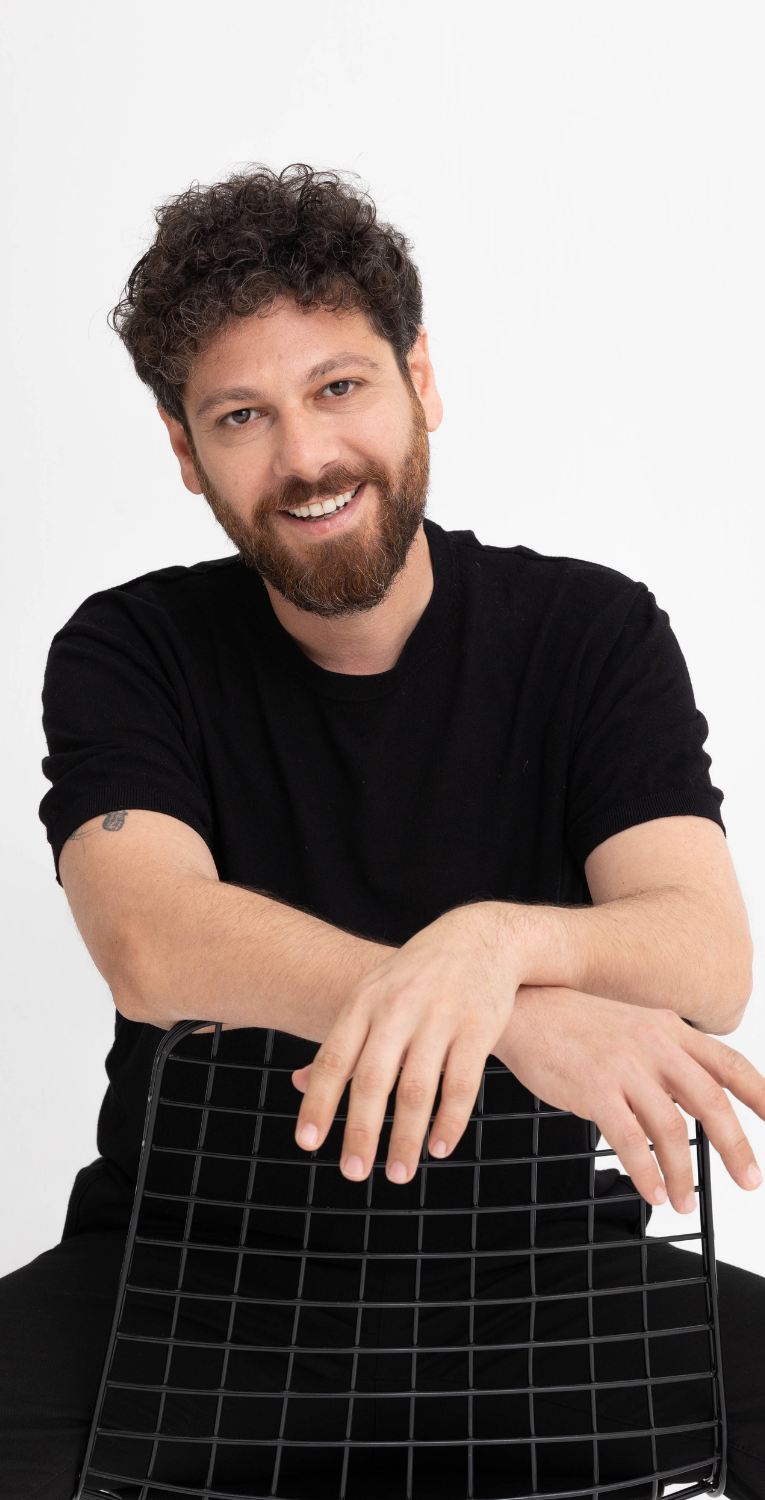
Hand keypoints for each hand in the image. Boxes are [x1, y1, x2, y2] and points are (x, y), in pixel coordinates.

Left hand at [292, 903, 520, 1182]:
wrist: (480, 938)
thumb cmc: (414, 976)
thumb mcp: (372, 995)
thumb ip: (342, 1041)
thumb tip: (299, 1084)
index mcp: (365, 1002)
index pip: (334, 1060)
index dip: (319, 1103)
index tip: (306, 1144)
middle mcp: (398, 1008)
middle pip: (373, 1080)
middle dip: (361, 1132)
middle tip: (352, 1174)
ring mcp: (439, 1016)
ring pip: (417, 1089)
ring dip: (405, 1138)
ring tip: (397, 1174)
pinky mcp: (478, 1027)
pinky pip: (461, 1084)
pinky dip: (449, 1121)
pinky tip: (439, 1148)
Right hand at [497, 987, 764, 1210]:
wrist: (522, 1008)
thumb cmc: (574, 1024)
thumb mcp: (632, 1027)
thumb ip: (665, 1059)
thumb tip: (691, 1105)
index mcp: (669, 1029)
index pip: (730, 1064)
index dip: (762, 1095)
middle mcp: (654, 1044)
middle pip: (711, 1102)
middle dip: (736, 1147)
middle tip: (750, 1181)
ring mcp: (625, 1066)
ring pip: (672, 1129)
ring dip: (684, 1174)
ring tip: (685, 1203)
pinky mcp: (595, 1088)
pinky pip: (631, 1141)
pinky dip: (647, 1173)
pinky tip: (652, 1192)